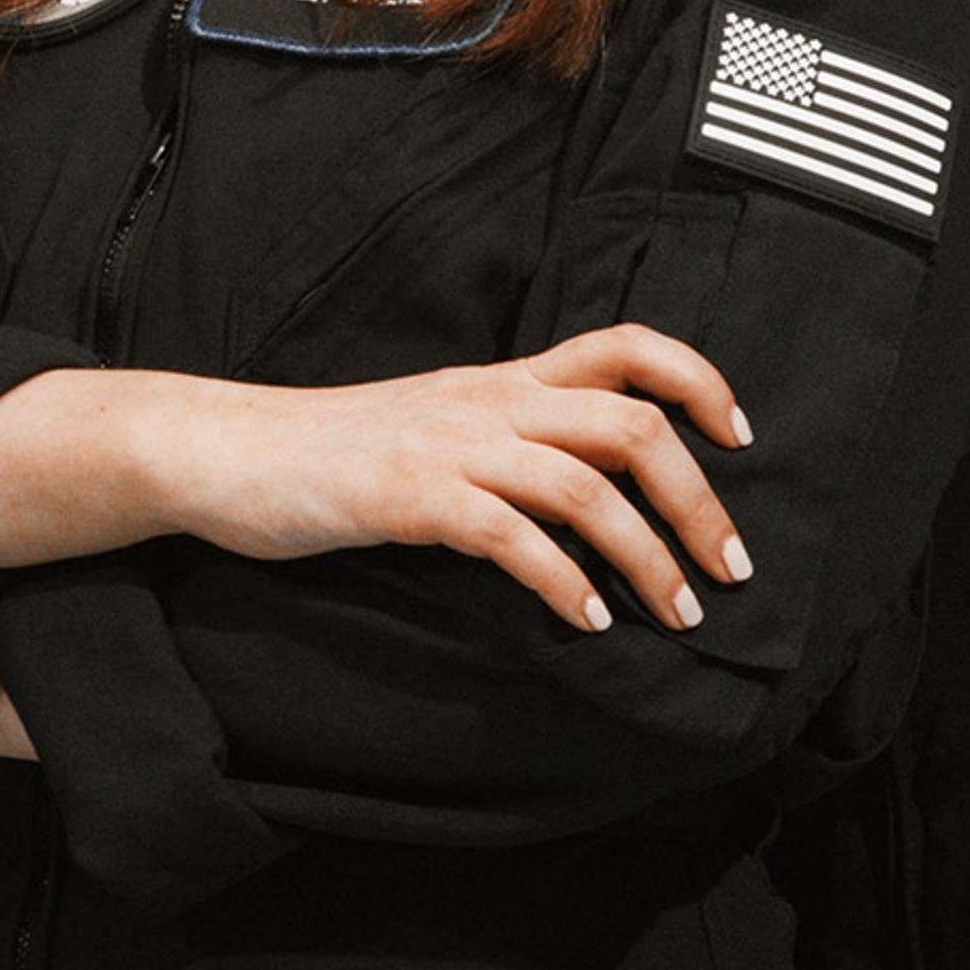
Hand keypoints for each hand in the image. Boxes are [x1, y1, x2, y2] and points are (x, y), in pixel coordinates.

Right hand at [153, 328, 758, 637]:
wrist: (230, 450)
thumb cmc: (335, 452)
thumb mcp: (438, 423)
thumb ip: (508, 437)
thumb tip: (592, 488)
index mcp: (503, 380)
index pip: (625, 346)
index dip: (698, 379)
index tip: (739, 437)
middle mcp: (489, 402)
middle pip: (630, 423)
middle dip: (698, 498)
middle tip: (731, 569)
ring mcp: (450, 445)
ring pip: (585, 485)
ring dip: (648, 555)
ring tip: (678, 612)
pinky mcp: (409, 496)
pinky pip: (510, 536)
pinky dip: (563, 582)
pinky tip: (587, 623)